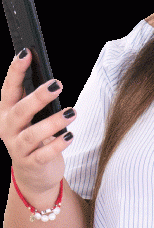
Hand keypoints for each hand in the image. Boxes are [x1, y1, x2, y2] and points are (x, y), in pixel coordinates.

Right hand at [0, 49, 76, 201]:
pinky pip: (43, 154)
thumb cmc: (36, 137)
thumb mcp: (34, 117)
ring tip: (72, 112)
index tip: (25, 53)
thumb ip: (37, 100)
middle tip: (57, 84)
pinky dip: (57, 145)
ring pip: (32, 134)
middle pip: (20, 110)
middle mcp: (8, 129)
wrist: (34, 174)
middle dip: (37, 97)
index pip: (9, 89)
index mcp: (7, 112)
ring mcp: (18, 148)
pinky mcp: (31, 164)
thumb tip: (52, 79)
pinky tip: (70, 136)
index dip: (16, 71)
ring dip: (52, 122)